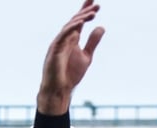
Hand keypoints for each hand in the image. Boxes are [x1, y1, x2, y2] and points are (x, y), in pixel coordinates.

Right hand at [37, 0, 104, 114]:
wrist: (59, 89)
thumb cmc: (70, 74)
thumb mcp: (86, 56)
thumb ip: (93, 42)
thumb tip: (102, 26)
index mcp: (71, 39)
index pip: (79, 22)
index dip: (86, 11)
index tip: (96, 3)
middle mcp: (64, 38)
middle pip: (75, 21)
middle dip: (85, 12)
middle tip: (97, 4)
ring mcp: (58, 43)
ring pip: (69, 26)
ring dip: (81, 19)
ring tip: (93, 13)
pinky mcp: (54, 50)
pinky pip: (63, 35)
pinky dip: (71, 28)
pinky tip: (80, 23)